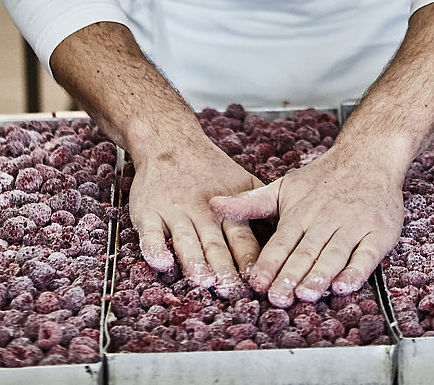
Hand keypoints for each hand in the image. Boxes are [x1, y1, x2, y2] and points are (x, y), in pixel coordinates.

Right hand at [128, 136, 264, 295]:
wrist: (171, 141)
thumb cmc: (209, 167)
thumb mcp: (241, 180)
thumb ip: (258, 205)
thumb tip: (284, 229)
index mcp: (227, 211)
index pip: (242, 240)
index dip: (250, 262)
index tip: (258, 282)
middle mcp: (203, 214)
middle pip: (216, 246)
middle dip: (224, 270)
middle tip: (232, 292)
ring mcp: (175, 214)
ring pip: (186, 241)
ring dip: (195, 261)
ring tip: (203, 280)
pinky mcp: (149, 213)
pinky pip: (151, 233)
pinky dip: (155, 248)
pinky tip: (162, 263)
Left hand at [210, 141, 403, 306]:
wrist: (368, 156)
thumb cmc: (323, 178)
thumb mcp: (284, 187)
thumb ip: (251, 203)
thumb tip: (213, 204)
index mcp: (300, 211)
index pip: (281, 241)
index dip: (269, 263)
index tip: (257, 282)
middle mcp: (325, 218)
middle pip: (306, 251)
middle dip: (291, 275)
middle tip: (278, 297)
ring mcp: (353, 225)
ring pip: (334, 254)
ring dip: (320, 274)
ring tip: (306, 292)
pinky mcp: (377, 233)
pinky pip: (366, 255)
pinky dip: (356, 271)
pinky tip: (344, 285)